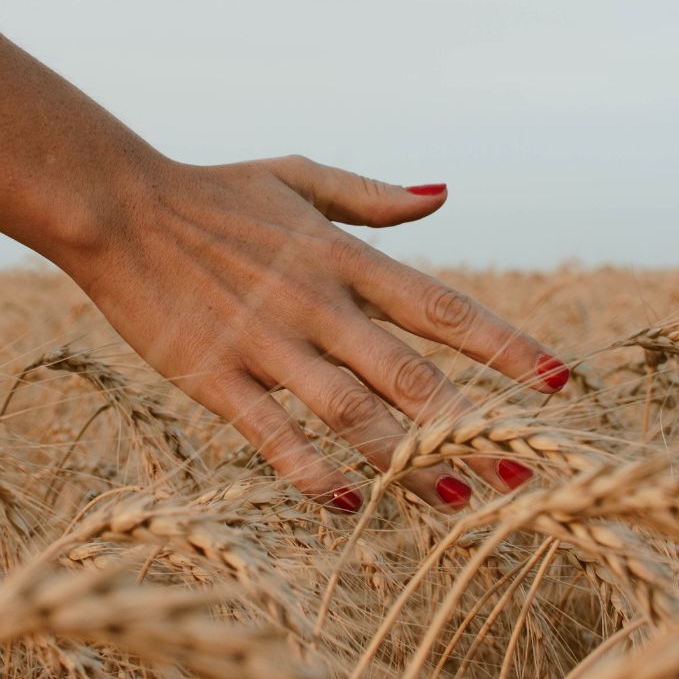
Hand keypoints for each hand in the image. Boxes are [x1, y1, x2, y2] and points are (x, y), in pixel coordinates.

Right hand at [70, 155, 569, 513]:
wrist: (119, 208)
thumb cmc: (214, 192)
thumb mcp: (299, 177)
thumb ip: (375, 196)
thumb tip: (445, 194)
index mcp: (343, 257)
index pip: (441, 308)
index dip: (505, 346)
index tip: (559, 382)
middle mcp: (317, 304)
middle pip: (410, 373)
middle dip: (471, 424)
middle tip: (525, 469)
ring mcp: (266, 343)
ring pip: (350, 413)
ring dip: (405, 460)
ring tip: (458, 500)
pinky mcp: (214, 377)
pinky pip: (272, 435)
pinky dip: (312, 469)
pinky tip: (349, 501)